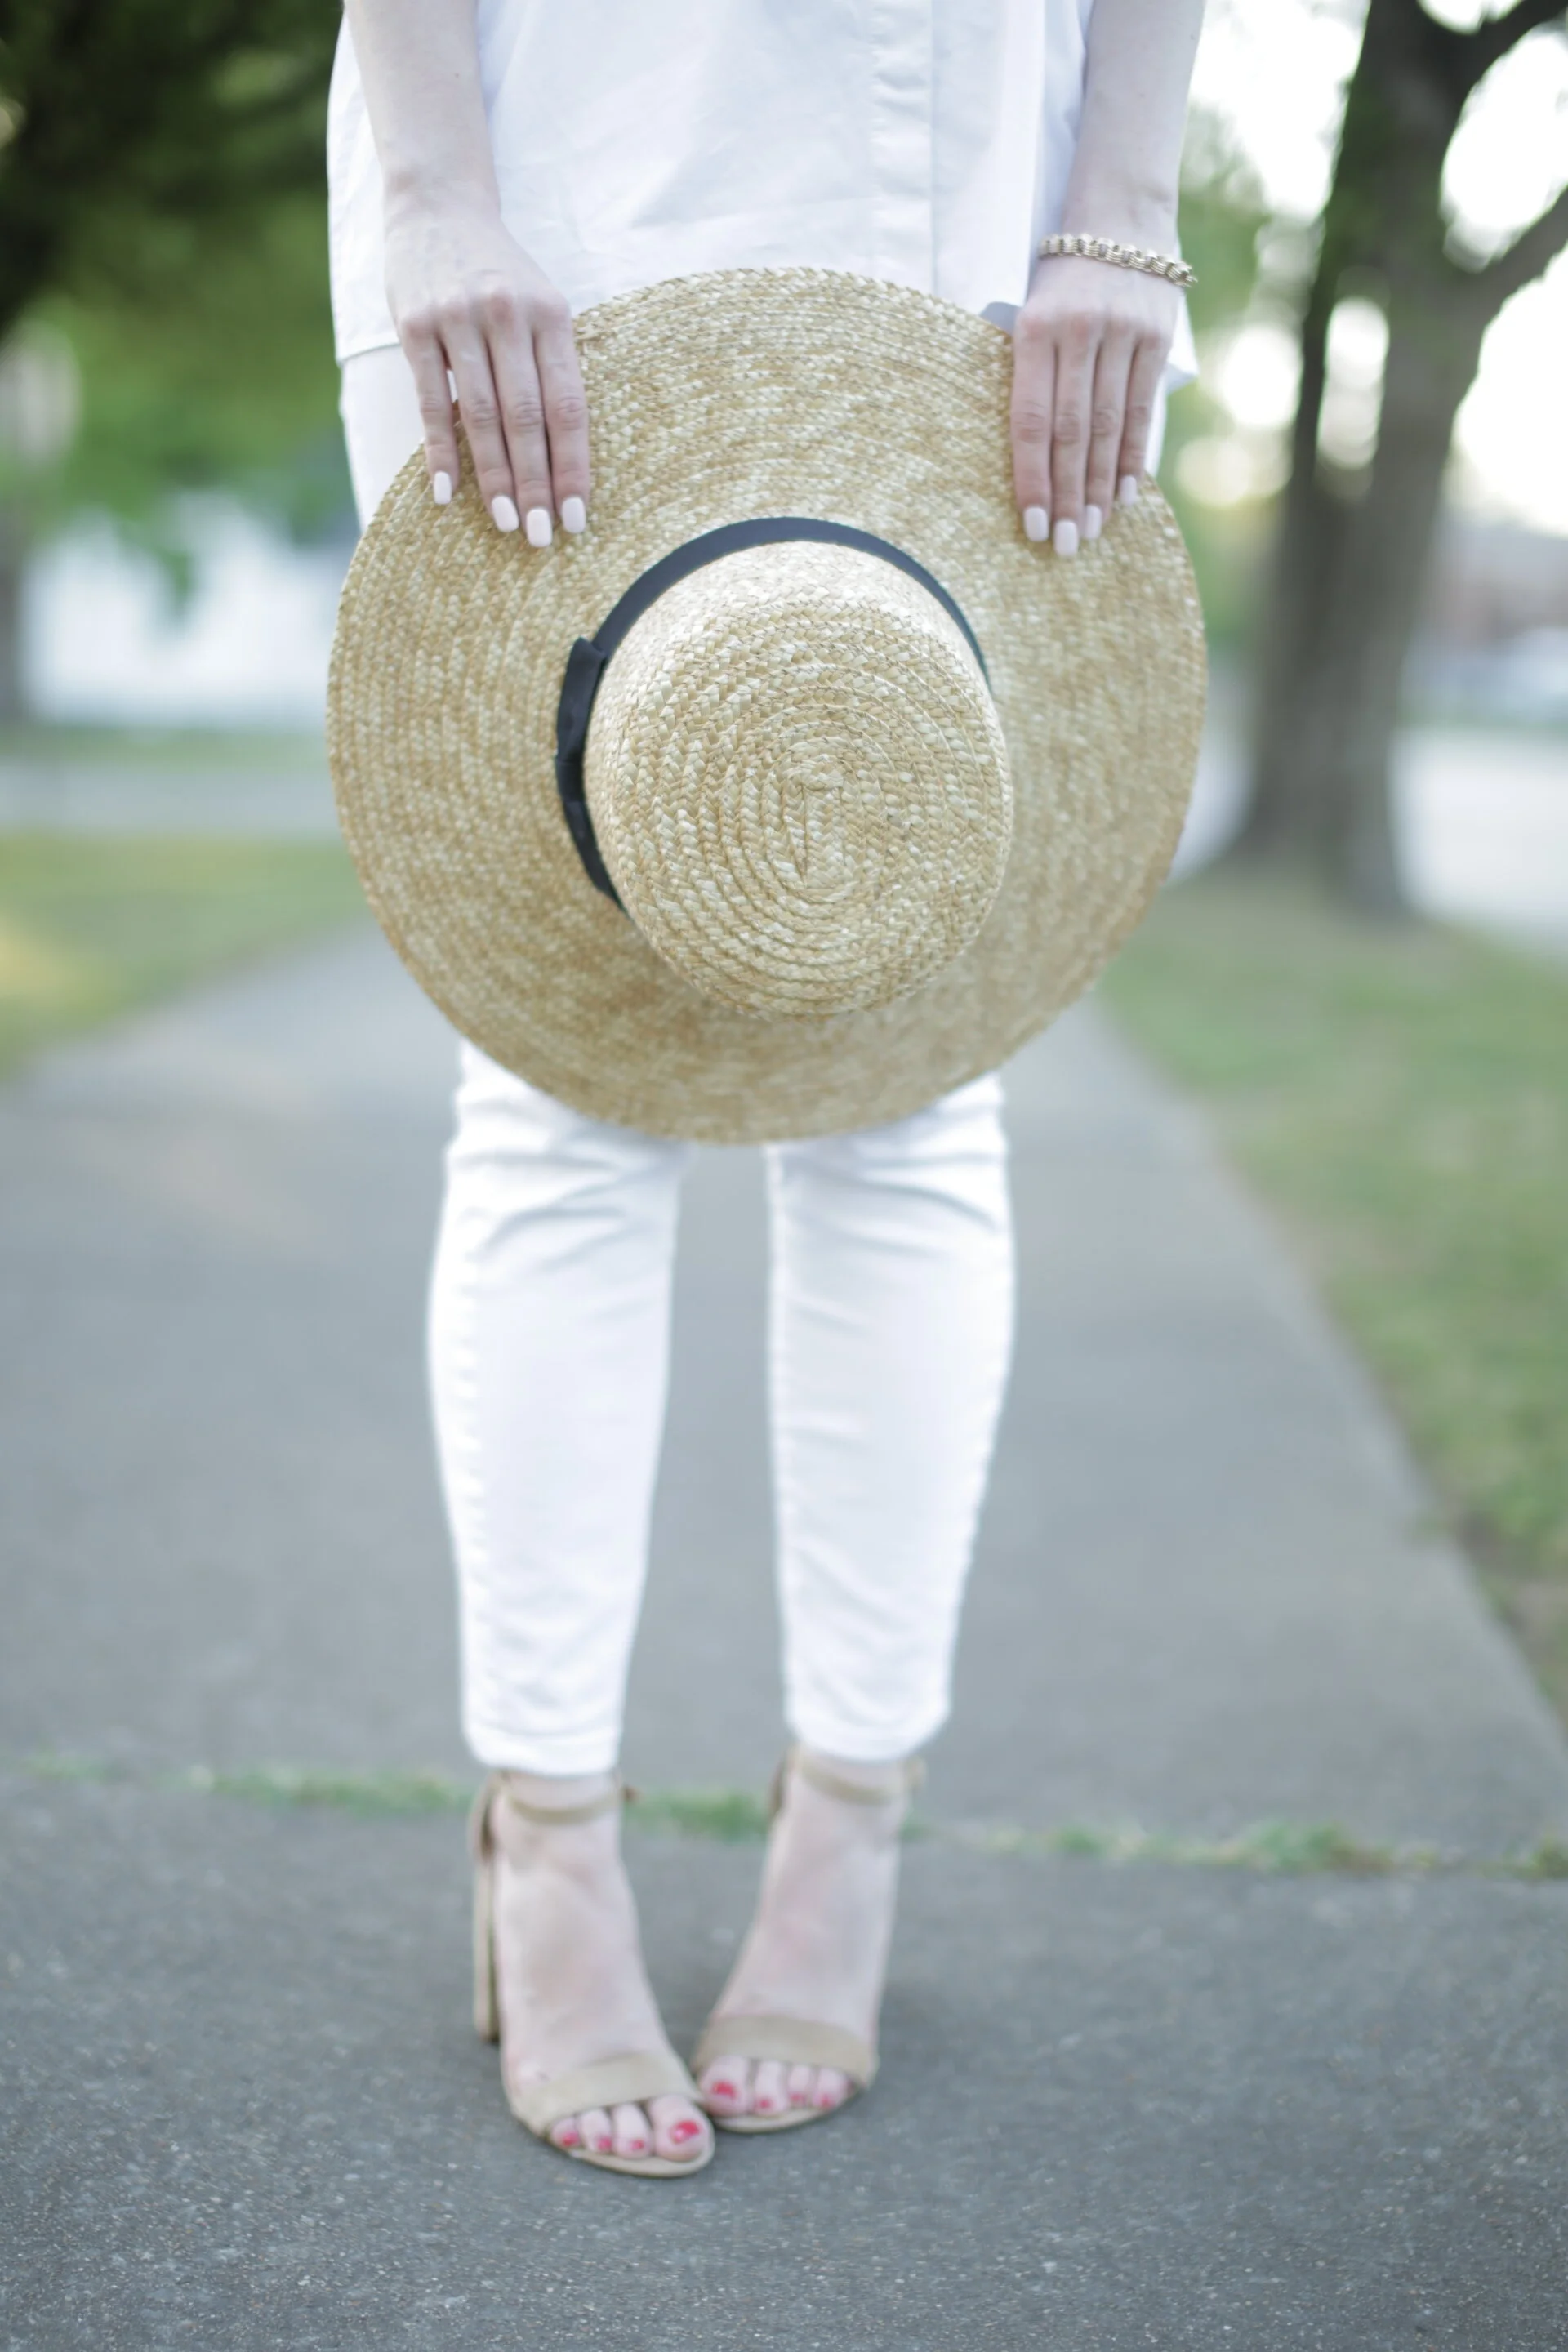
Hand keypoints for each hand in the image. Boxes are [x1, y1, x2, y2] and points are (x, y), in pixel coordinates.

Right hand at [383, 198, 589, 540]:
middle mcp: (508, 314)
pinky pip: (431, 400)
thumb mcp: (539, 306)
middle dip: (536, 484)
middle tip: (540, 537)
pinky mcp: (415, 324)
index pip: (567, 407)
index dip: (573, 466)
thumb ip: (549, 369)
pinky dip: (439, 450)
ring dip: (493, 478)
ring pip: (482, 415)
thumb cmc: (498, 273)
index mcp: (552, 315)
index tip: (576, 517)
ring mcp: (458, 318)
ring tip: (506, 524)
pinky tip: (446, 492)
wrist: (438, 205)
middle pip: (526, 418)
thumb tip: (560, 458)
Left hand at [1010, 255, 1178, 554]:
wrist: (1119, 213)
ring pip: (1109, 427)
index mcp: (1036, 329)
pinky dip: (1132, 457)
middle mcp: (1081, 332)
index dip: (1033, 478)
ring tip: (1091, 531)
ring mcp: (1124, 334)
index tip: (1031, 525)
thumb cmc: (1061, 278)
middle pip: (1072, 433)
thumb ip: (1031, 375)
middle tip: (1063, 546)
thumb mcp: (1030, 313)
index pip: (1033, 420)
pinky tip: (1124, 496)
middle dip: (1067, 496)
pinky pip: (1143, 409)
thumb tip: (1030, 458)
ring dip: (1100, 487)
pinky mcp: (1157, 338)